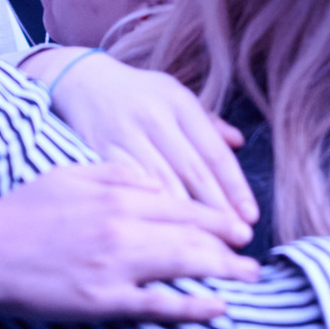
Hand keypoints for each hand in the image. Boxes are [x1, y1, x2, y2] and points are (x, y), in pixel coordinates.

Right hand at [0, 161, 261, 322]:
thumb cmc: (22, 211)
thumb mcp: (68, 173)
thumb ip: (115, 171)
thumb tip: (153, 177)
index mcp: (116, 193)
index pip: (180, 202)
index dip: (214, 214)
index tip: (235, 223)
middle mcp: (123, 226)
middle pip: (192, 234)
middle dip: (227, 243)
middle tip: (251, 251)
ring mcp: (116, 265)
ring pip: (185, 266)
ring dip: (223, 272)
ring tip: (248, 277)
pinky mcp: (105, 300)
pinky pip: (161, 304)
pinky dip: (194, 305)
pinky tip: (219, 307)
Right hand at [35, 49, 258, 229]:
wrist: (79, 81)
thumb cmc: (135, 92)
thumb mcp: (172, 93)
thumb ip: (206, 121)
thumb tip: (237, 142)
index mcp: (178, 102)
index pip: (214, 153)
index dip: (235, 188)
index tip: (250, 217)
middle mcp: (154, 118)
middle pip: (193, 172)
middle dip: (219, 210)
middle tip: (238, 239)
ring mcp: (125, 136)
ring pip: (164, 185)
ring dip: (189, 220)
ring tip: (210, 247)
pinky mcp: (100, 153)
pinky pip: (130, 189)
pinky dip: (149, 214)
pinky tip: (164, 238)